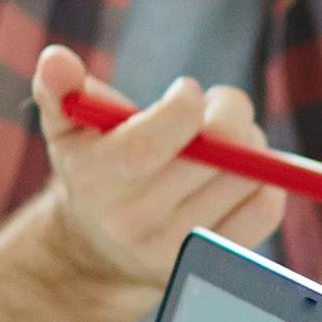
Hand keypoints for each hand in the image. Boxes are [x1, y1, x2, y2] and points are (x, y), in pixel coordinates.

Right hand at [32, 45, 291, 285]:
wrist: (102, 250)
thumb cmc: (93, 167)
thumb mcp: (69, 127)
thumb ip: (61, 89)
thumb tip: (55, 59)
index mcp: (95, 181)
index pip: (147, 145)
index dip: (182, 109)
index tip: (187, 90)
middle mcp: (134, 221)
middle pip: (213, 157)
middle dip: (230, 114)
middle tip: (222, 103)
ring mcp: (178, 248)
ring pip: (247, 178)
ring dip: (251, 143)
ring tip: (228, 138)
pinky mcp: (214, 262)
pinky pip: (265, 210)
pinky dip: (267, 179)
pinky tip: (241, 170)